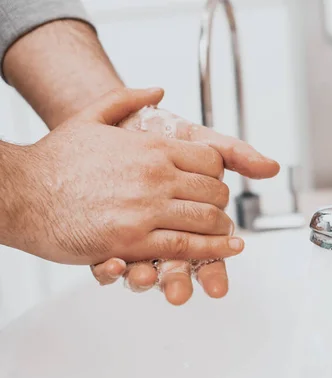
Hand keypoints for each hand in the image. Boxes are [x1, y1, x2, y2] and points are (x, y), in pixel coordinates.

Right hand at [3, 88, 249, 265]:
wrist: (18, 191)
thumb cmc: (52, 160)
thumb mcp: (90, 117)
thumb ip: (126, 99)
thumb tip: (157, 90)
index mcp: (151, 147)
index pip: (210, 158)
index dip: (216, 174)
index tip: (211, 184)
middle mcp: (155, 175)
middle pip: (214, 190)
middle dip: (220, 202)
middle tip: (215, 210)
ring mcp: (145, 208)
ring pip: (206, 219)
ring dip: (220, 227)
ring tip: (223, 232)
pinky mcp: (132, 240)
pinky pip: (186, 247)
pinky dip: (213, 249)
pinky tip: (228, 249)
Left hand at [90, 105, 279, 304]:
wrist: (111, 119)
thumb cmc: (158, 129)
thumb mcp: (198, 137)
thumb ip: (235, 155)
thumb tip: (271, 168)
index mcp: (192, 215)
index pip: (208, 251)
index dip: (213, 269)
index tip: (216, 287)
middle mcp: (163, 230)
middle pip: (175, 266)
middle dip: (178, 282)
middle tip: (178, 295)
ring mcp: (132, 234)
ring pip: (141, 269)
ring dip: (142, 280)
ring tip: (142, 278)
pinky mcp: (103, 234)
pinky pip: (103, 262)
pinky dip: (107, 269)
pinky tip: (110, 265)